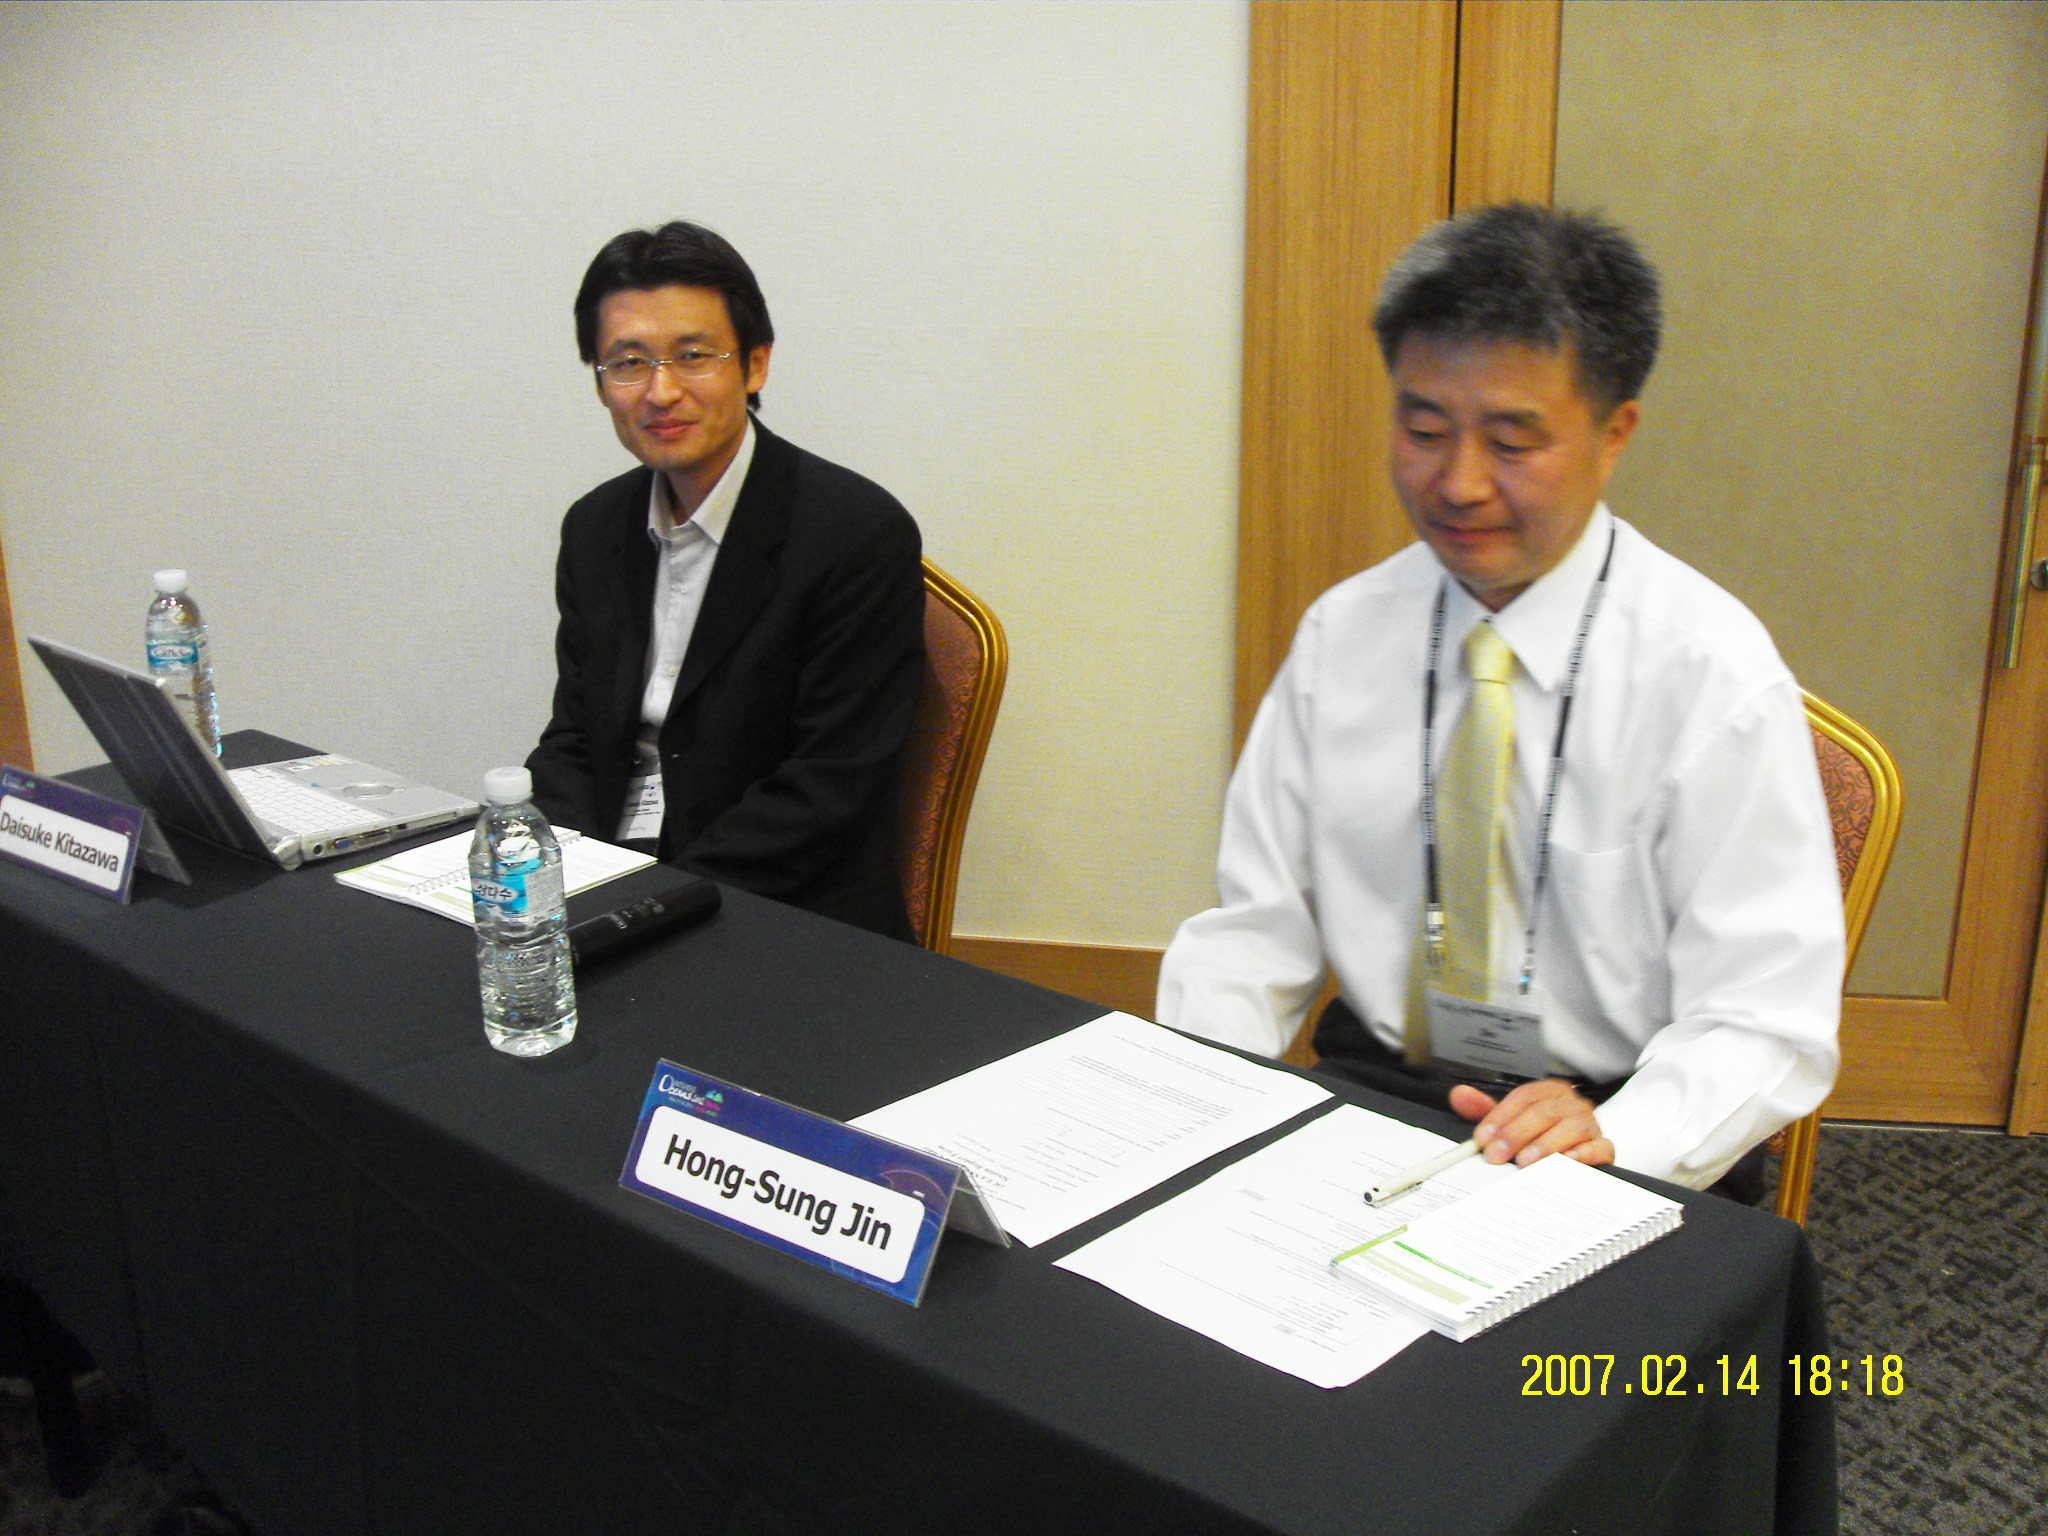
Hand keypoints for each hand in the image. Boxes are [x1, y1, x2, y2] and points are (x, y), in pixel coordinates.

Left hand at [1448, 1078, 1614, 1168]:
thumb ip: (1486, 1109)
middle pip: (1544, 1112)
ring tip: (1525, 1162)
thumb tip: (1459, 1096)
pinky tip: (1563, 1164)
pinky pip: (1599, 1147)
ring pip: (1571, 1127)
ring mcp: (1590, 1124)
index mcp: (1549, 1091)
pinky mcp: (1603, 1145)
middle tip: (1496, 1154)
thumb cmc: (1543, 1132)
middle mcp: (1571, 1104)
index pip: (1523, 1097)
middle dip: (1516, 1134)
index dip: (1500, 1116)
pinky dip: (1581, 1155)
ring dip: (1545, 1145)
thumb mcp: (1513, 1118)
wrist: (1581, 1147)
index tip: (1482, 1137)